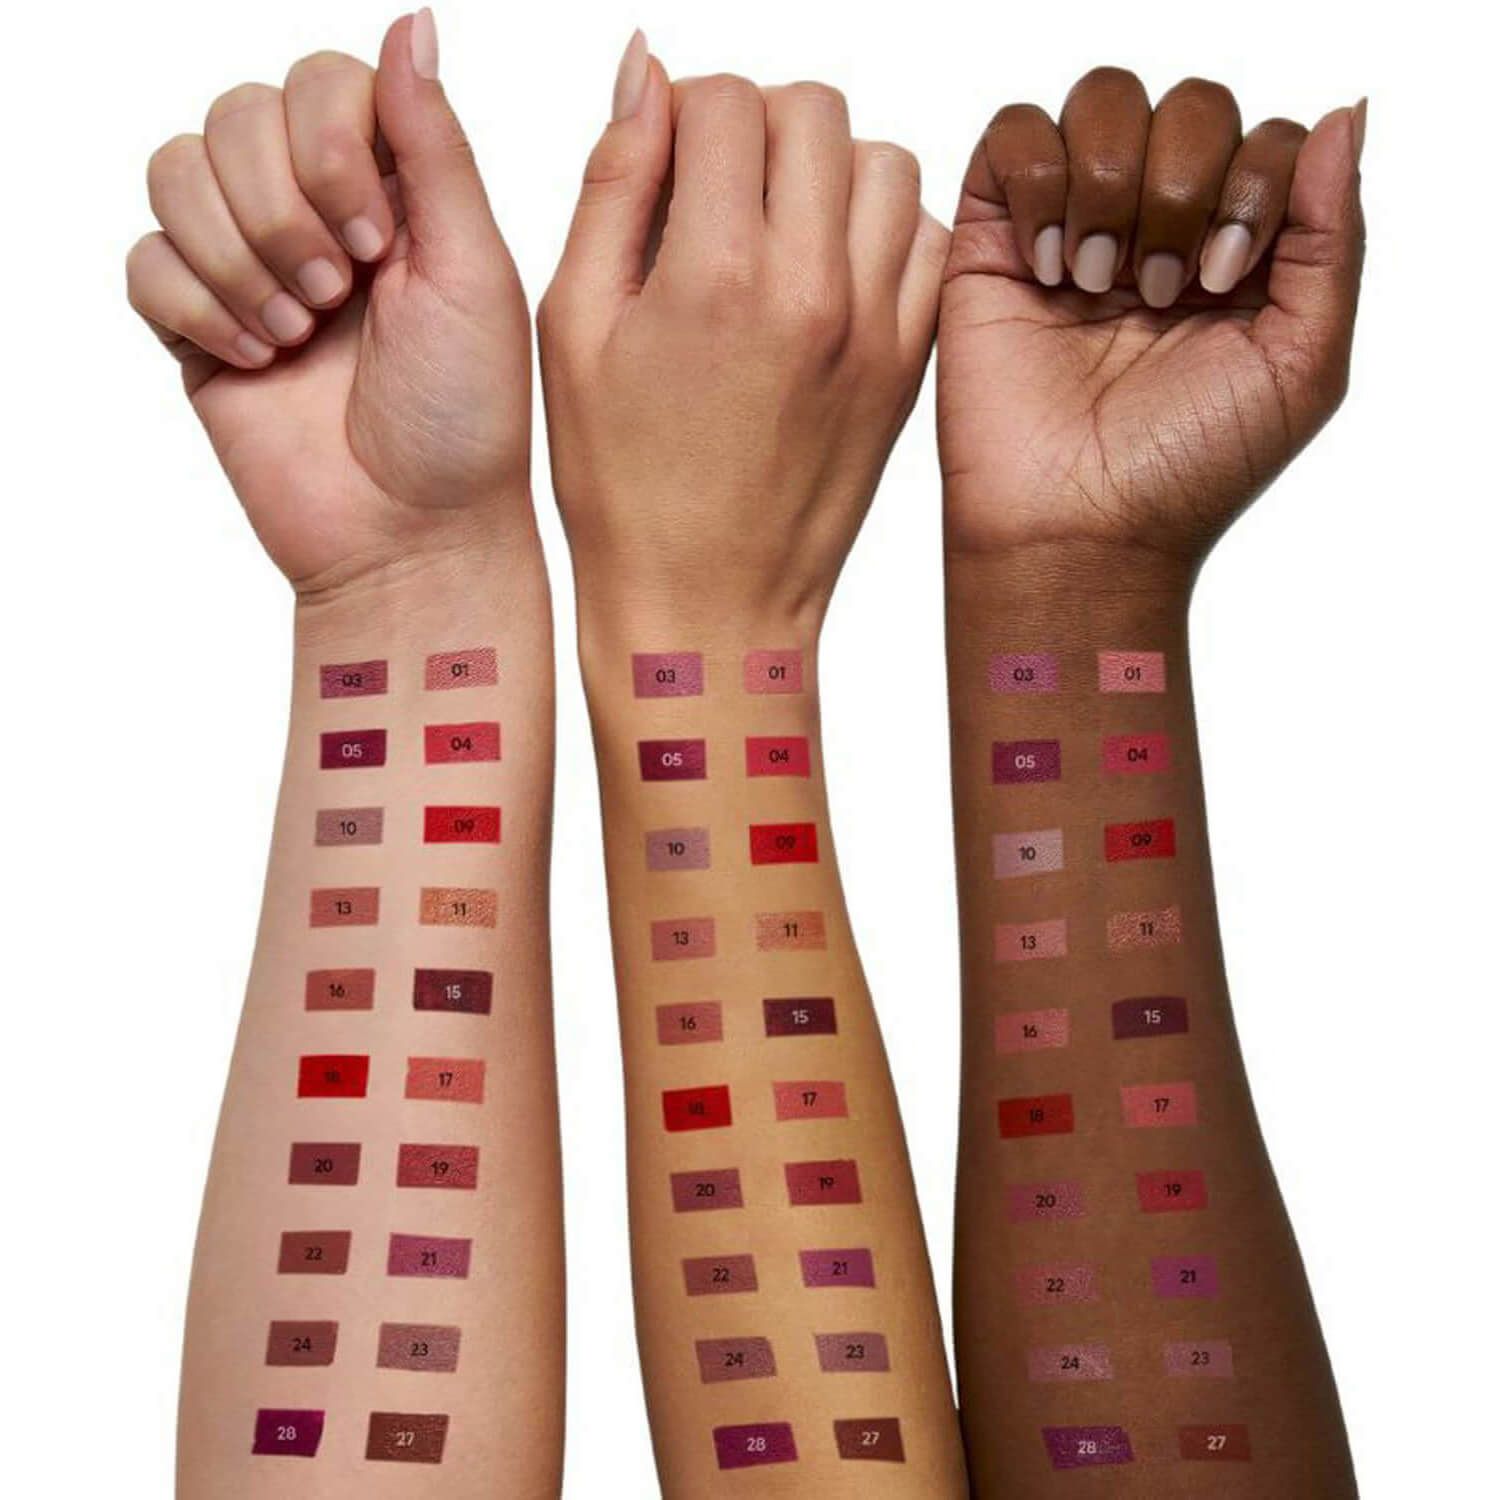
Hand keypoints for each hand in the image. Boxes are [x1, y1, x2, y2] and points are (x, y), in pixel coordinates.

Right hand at [126, 11, 531, 591]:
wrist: (412, 535)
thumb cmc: (464, 418)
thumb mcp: (472, 270)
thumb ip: (435, 146)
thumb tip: (414, 21)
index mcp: (393, 192)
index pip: (320, 82)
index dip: (329, 145)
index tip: (374, 242)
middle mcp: (316, 214)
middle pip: (236, 114)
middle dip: (282, 209)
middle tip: (337, 297)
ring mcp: (251, 267)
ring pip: (175, 171)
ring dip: (239, 256)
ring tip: (298, 333)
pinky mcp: (197, 326)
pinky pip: (144, 260)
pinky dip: (197, 307)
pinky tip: (258, 360)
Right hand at [539, 36, 947, 631]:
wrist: (708, 607)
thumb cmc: (625, 489)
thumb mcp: (575, 330)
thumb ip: (613, 186)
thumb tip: (647, 73)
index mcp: (717, 277)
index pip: (726, 99)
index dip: (682, 110)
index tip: (666, 160)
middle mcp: (813, 291)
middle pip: (815, 110)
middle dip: (757, 122)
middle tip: (719, 184)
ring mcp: (875, 330)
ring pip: (885, 164)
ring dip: (827, 168)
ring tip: (776, 225)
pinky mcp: (907, 365)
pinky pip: (926, 243)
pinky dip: (881, 230)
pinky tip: (826, 270)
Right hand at [938, 68, 1364, 562]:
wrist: (1076, 530)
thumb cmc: (1185, 470)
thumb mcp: (1305, 362)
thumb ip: (1334, 239)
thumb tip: (1341, 117)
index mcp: (1234, 253)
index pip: (1263, 138)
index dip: (1252, 185)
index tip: (1224, 282)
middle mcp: (1156, 229)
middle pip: (1190, 105)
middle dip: (1181, 188)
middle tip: (1156, 291)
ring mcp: (1073, 229)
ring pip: (1104, 99)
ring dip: (1110, 183)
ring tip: (1095, 283)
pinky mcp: (992, 242)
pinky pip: (1013, 135)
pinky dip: (1039, 181)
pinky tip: (1047, 267)